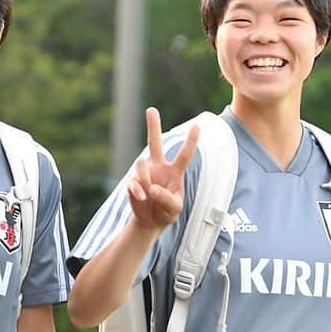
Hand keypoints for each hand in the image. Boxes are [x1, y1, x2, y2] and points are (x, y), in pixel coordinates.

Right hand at [127, 107, 198, 231]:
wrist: (150, 222)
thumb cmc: (167, 212)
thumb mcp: (174, 209)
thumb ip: (167, 199)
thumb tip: (152, 189)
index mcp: (175, 172)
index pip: (184, 155)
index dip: (191, 141)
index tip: (197, 125)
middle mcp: (159, 168)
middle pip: (155, 143)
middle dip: (153, 126)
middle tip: (151, 109)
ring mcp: (144, 174)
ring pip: (141, 165)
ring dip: (145, 180)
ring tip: (149, 194)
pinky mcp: (132, 182)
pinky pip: (133, 182)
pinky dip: (137, 191)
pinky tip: (141, 198)